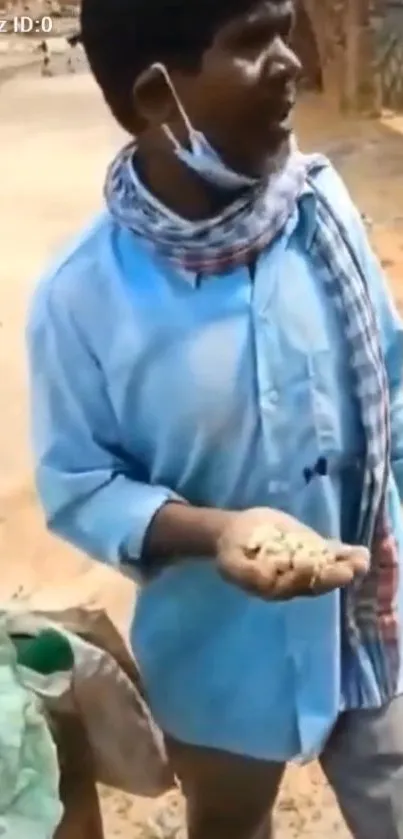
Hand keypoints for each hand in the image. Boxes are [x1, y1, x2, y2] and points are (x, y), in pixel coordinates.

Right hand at [216, 508, 368, 600]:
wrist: (234, 534)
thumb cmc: (231, 551)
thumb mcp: (231, 563)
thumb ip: (246, 573)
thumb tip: (266, 577)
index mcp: (276, 587)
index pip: (295, 586)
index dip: (305, 577)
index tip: (313, 566)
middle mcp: (295, 580)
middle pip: (319, 581)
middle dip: (335, 575)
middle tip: (351, 570)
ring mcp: (305, 564)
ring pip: (329, 568)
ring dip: (346, 565)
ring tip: (361, 559)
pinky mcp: (310, 549)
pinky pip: (329, 553)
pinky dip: (343, 552)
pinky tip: (358, 550)